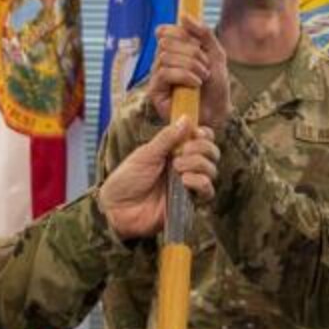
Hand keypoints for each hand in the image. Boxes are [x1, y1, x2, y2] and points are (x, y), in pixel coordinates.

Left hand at [97, 119, 218, 239]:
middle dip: (201, 148)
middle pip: (212, 152)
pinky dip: (200, 182)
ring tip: (177, 167)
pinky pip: (207, 191)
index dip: (204, 134)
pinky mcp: (189, 202)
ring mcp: (188, 184)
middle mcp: (185, 166)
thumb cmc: (126, 180)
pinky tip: (184, 181)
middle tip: (182, 152)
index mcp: (175, 151)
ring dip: (198, 164)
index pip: (202, 139)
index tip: (196, 133)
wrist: (117, 209)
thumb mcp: (145, 154)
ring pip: (211, 170)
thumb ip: (167, 138)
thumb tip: (186, 118)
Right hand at [146, 19, 228, 129]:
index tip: (198, 45)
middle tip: (205, 67)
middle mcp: (161, 62)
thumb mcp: (216, 54)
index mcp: (173, 51)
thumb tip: (183, 16)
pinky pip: (164, 73)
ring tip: (203, 77)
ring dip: (191, 65)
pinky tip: (196, 84)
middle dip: (191, 52)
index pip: (164, 31)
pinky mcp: (155, 92)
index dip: (180, 33)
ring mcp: (156, 77)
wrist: (219, 112)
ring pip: (165, 56)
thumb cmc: (216, 86)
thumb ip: (203, 33)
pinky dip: (184, 75)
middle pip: (166, 42)